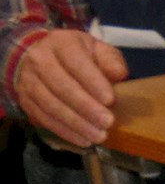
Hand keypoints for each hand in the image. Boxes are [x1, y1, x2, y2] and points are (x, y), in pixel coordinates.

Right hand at [12, 27, 123, 147]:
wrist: (40, 57)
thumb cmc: (78, 55)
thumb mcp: (97, 50)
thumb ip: (110, 60)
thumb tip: (119, 74)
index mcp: (60, 43)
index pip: (75, 62)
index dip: (92, 82)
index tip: (110, 100)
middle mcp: (39, 60)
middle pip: (61, 86)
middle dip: (86, 107)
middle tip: (108, 122)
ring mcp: (29, 81)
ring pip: (50, 104)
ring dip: (76, 123)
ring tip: (99, 135)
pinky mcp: (25, 100)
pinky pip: (43, 118)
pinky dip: (64, 131)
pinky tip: (83, 140)